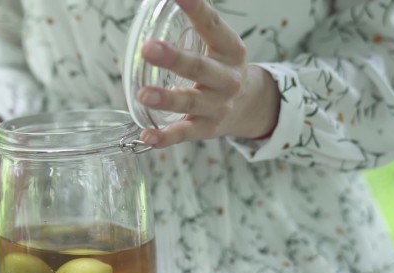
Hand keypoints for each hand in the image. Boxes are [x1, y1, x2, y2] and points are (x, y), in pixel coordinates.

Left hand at [138, 0, 279, 148]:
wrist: (249, 105)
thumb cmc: (222, 68)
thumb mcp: (219, 45)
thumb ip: (198, 26)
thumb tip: (167, 1)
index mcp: (230, 50)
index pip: (213, 26)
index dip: (197, 10)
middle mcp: (227, 78)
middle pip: (199, 68)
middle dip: (174, 59)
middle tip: (149, 49)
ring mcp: (218, 106)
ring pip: (191, 102)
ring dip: (167, 98)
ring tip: (144, 94)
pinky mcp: (206, 129)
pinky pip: (184, 134)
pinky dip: (165, 137)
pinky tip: (147, 136)